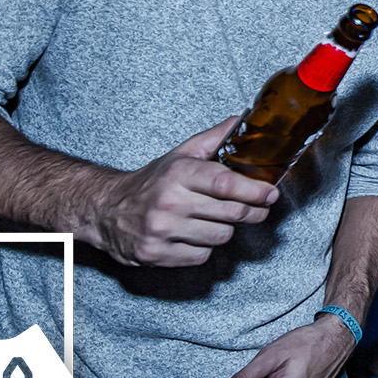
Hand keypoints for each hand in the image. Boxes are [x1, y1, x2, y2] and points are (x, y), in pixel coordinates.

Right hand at [80, 118, 277, 267]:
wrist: (107, 209)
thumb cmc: (153, 181)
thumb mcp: (180, 155)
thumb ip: (214, 139)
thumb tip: (242, 120)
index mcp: (178, 173)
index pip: (225, 183)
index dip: (254, 190)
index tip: (271, 193)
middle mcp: (169, 202)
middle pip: (231, 213)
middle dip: (252, 212)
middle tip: (258, 208)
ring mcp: (161, 231)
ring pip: (221, 237)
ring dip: (225, 229)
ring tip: (214, 219)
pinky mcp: (155, 255)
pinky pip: (202, 256)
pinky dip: (204, 248)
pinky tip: (193, 235)